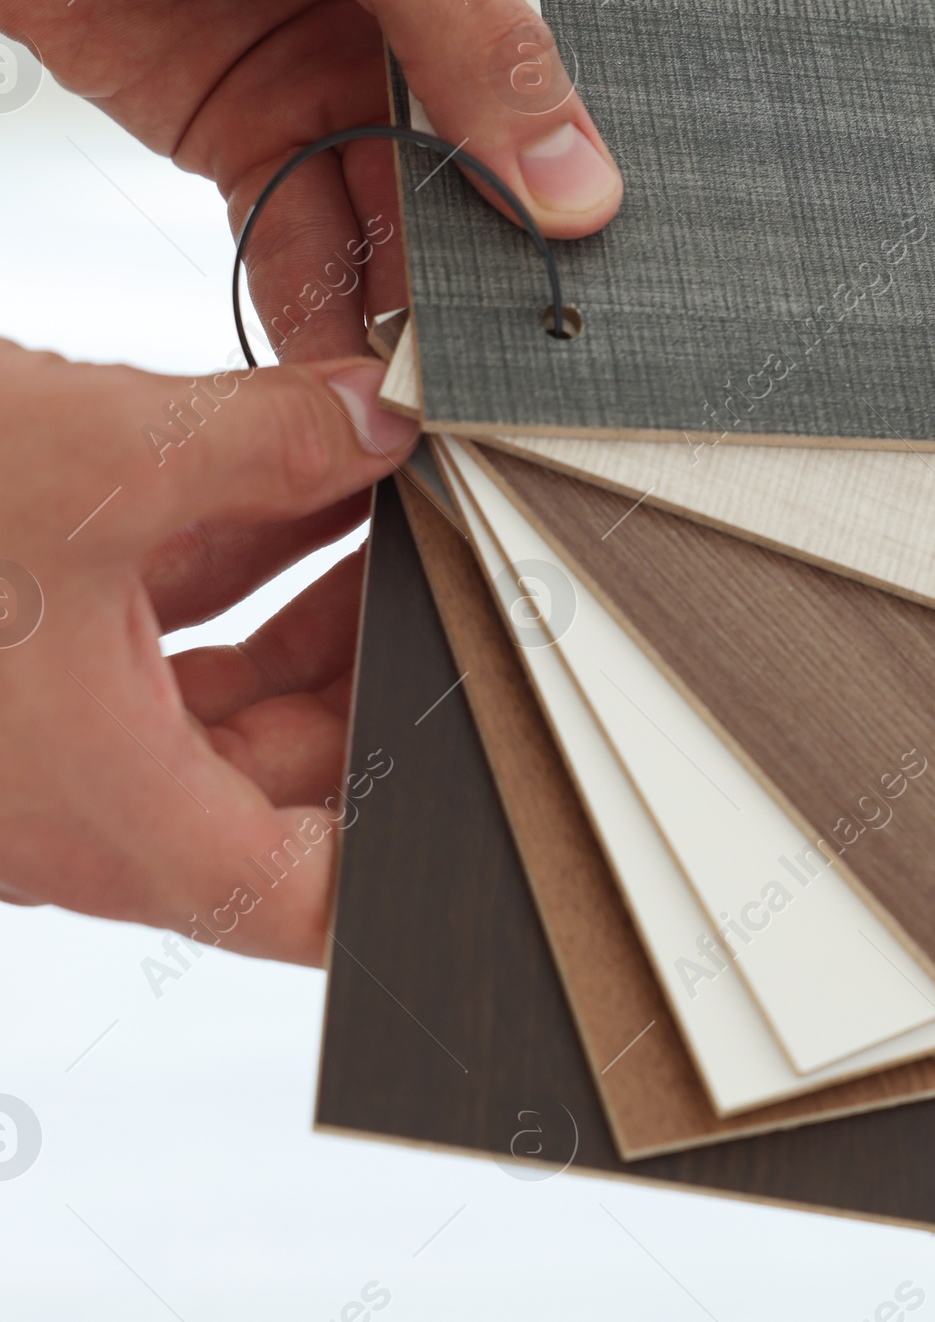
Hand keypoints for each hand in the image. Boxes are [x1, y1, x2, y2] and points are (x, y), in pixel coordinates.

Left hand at [0, 0, 700, 360]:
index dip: (688, 124)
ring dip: (443, 302)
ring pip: (435, 216)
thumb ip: (476, 33)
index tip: (713, 242)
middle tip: (583, 355)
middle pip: (545, 148)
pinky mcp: (263, 124)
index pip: (658, 18)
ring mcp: (361, 63)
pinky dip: (332, 311)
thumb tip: (584, 192)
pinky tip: (353, 378)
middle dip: (555, 247)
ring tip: (470, 394)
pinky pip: (318, 238)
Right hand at [0, 339, 417, 962]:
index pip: (308, 905)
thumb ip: (259, 441)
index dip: (416, 874)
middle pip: (291, 780)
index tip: (500, 789)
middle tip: (466, 568)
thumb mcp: (89, 460)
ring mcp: (39, 732)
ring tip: (400, 500)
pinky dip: (231, 559)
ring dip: (315, 602)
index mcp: (108, 815)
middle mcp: (77, 798)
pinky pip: (155, 634)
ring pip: (224, 698)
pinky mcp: (9, 658)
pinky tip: (299, 471)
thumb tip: (376, 416)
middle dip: (383, 669)